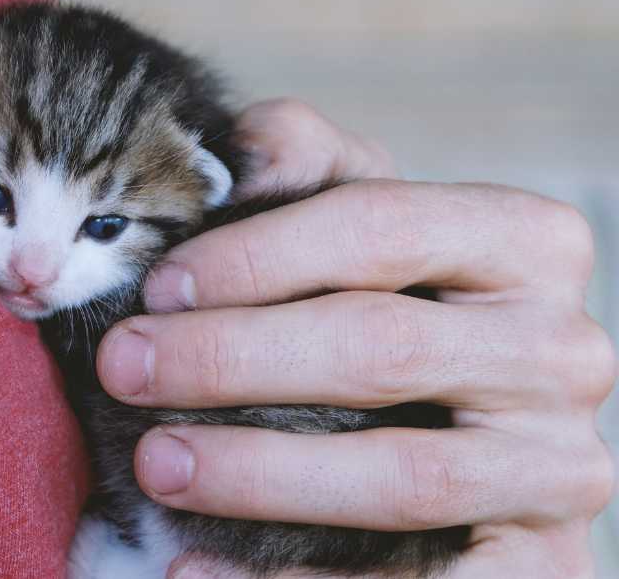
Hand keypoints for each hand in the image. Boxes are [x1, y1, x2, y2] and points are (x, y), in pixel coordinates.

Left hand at [95, 99, 616, 577]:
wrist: (472, 433)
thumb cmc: (389, 306)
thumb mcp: (359, 220)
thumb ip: (310, 164)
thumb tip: (241, 149)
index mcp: (524, 245)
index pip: (380, 226)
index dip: (256, 254)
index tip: (156, 285)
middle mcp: (560, 351)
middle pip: (381, 346)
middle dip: (231, 359)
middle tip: (124, 369)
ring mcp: (558, 466)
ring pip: (402, 475)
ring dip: (259, 474)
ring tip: (155, 466)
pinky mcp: (537, 567)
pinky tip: (196, 570)